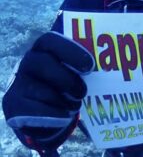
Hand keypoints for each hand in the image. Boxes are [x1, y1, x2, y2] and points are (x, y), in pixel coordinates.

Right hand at [2, 32, 93, 149]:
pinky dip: (53, 114)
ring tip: (75, 105)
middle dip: (66, 79)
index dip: (71, 51)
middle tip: (83, 92)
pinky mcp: (13, 104)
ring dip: (62, 100)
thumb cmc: (67, 82)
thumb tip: (114, 65)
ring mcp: (18, 83)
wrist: (45, 109)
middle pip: (43, 64)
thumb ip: (86, 65)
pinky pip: (33, 110)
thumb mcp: (75, 70)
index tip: (90, 66)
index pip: (52, 40)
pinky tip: (64, 116)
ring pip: (39, 90)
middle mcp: (28, 62)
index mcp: (44, 47)